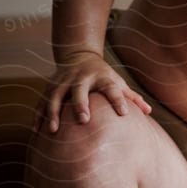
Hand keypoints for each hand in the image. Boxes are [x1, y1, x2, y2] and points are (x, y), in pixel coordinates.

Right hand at [35, 53, 152, 133]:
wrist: (79, 56)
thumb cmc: (103, 75)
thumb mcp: (117, 82)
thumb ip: (131, 97)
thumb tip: (149, 111)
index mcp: (101, 77)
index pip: (111, 87)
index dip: (118, 99)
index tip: (124, 113)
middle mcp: (81, 78)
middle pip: (80, 89)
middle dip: (80, 104)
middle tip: (83, 120)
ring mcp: (63, 81)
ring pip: (56, 96)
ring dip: (53, 112)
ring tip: (53, 130)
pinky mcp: (50, 86)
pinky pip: (42, 101)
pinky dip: (38, 115)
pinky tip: (37, 131)